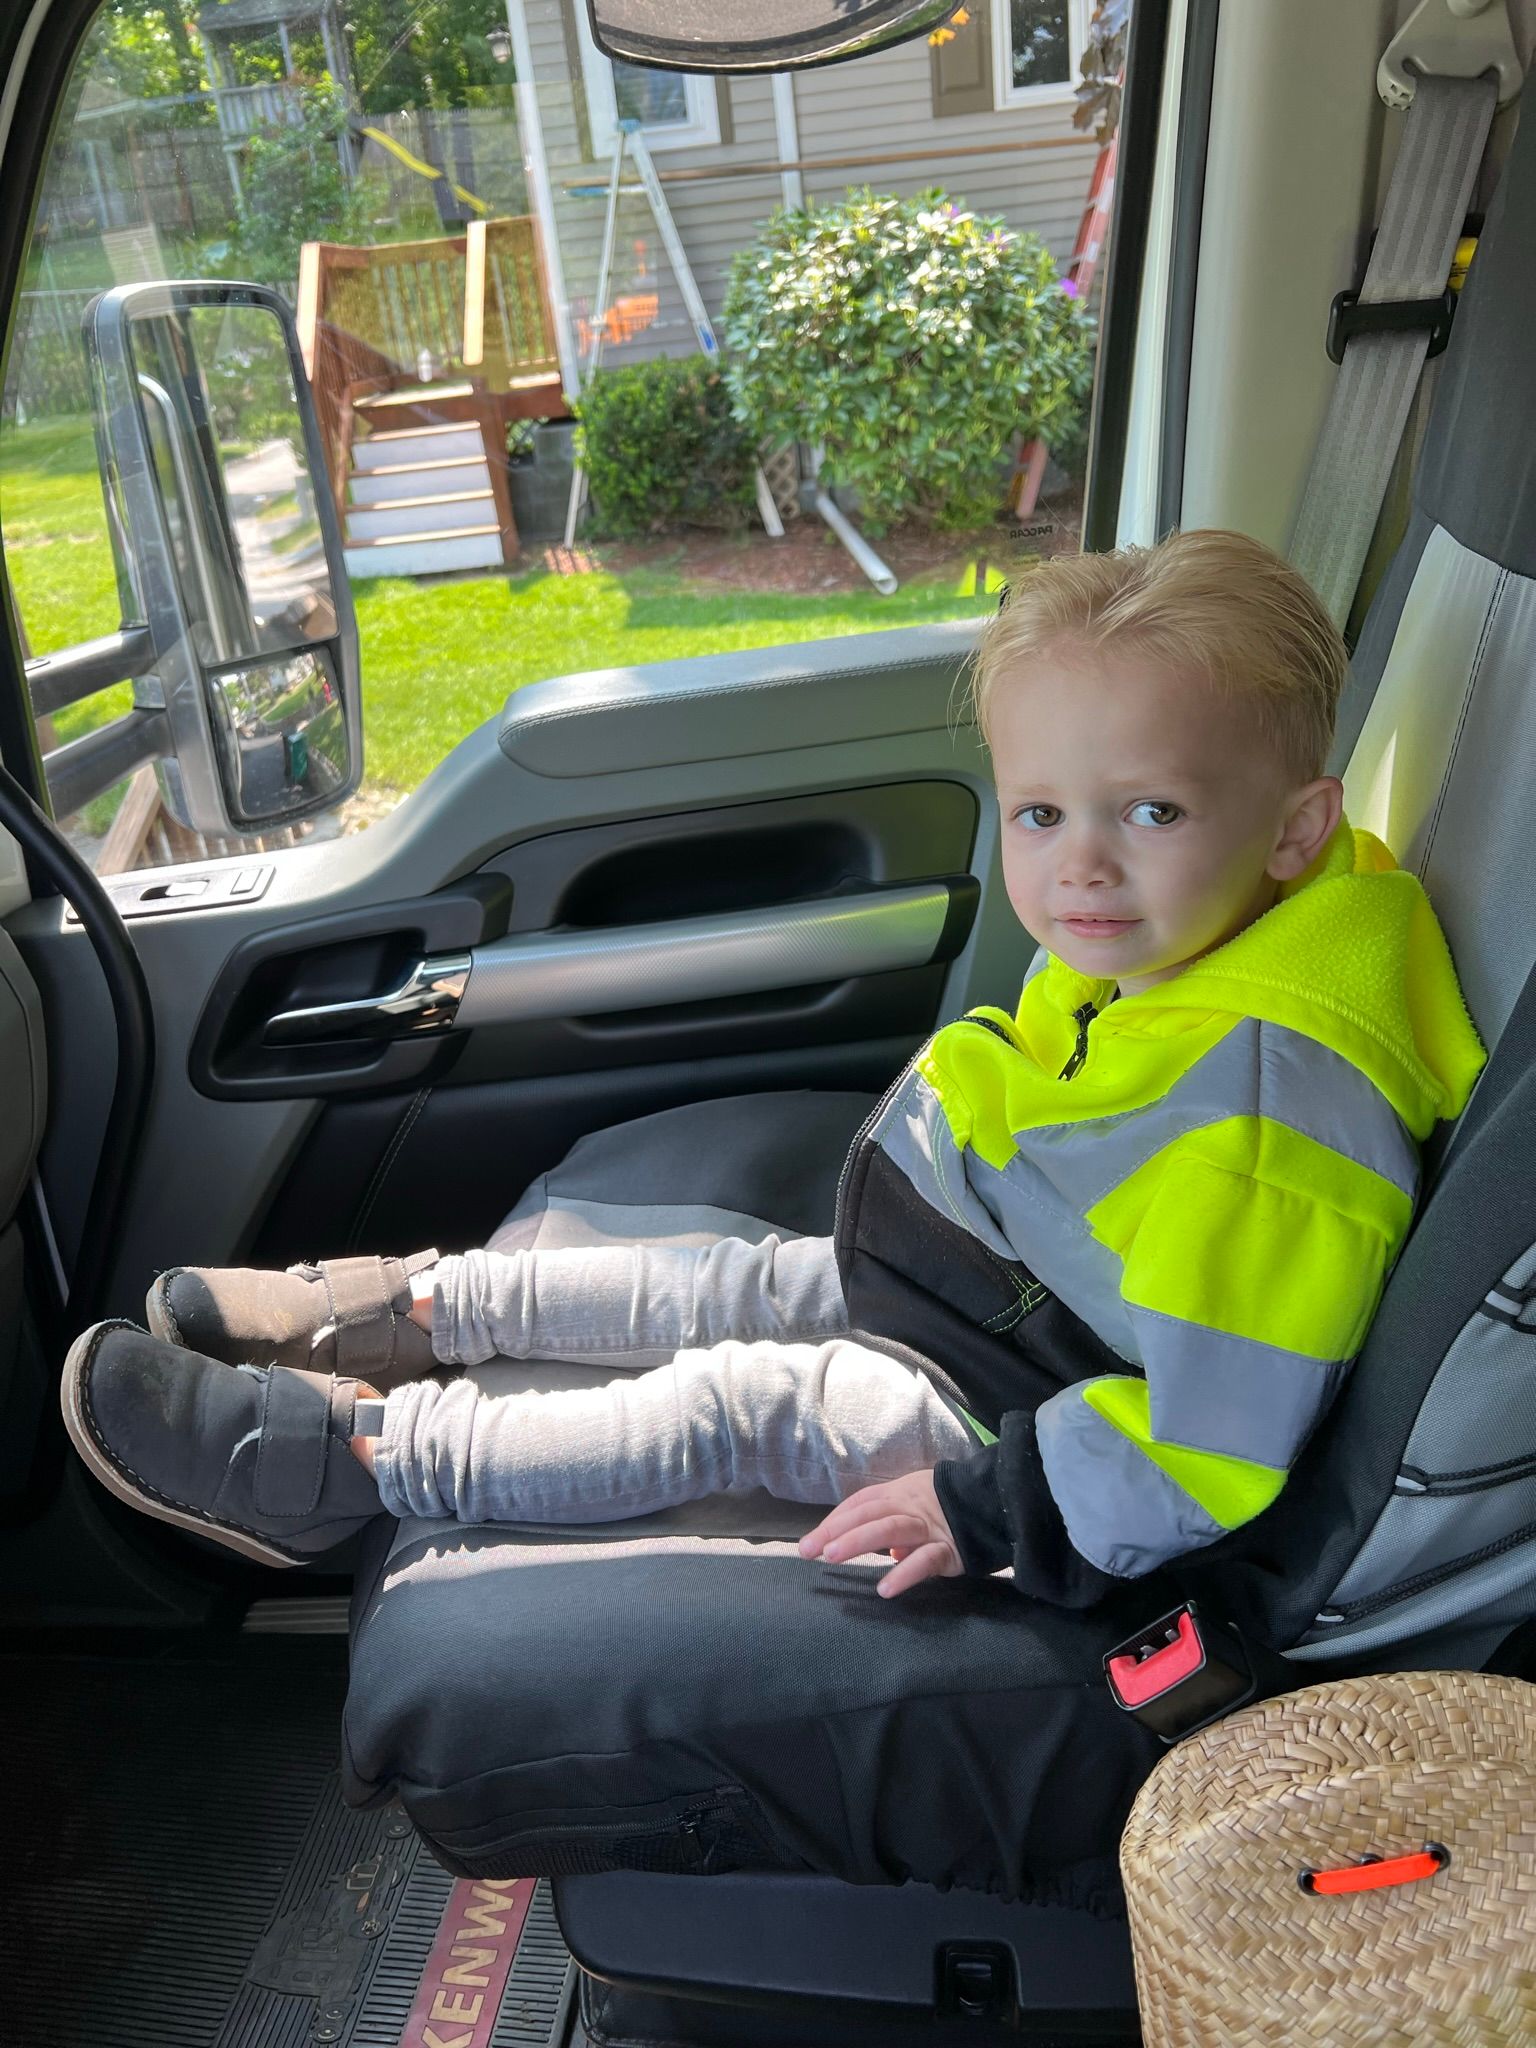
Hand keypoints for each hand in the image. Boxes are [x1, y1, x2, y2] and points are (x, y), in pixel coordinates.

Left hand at [799, 1470, 963, 1597]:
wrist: (992, 1505)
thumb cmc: (945, 1510)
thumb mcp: (915, 1506)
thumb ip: (892, 1522)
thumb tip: (886, 1551)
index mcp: (899, 1493)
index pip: (860, 1503)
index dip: (835, 1520)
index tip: (811, 1541)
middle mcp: (910, 1506)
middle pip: (869, 1513)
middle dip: (837, 1530)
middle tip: (809, 1550)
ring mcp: (929, 1528)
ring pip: (891, 1528)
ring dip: (859, 1541)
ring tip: (832, 1556)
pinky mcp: (949, 1550)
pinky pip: (925, 1560)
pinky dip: (905, 1573)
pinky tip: (885, 1589)